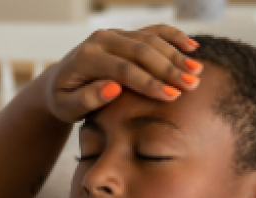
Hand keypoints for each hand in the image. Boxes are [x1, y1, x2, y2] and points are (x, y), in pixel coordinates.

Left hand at [40, 25, 204, 122]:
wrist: (58, 84)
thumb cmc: (64, 100)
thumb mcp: (67, 107)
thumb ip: (87, 99)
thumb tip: (113, 88)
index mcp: (86, 57)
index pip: (123, 69)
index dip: (149, 82)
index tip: (172, 96)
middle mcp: (101, 39)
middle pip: (141, 51)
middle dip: (168, 68)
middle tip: (192, 84)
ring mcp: (114, 34)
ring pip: (150, 40)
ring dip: (175, 55)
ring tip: (197, 72)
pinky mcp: (125, 35)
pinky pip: (152, 31)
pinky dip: (173, 36)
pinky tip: (192, 47)